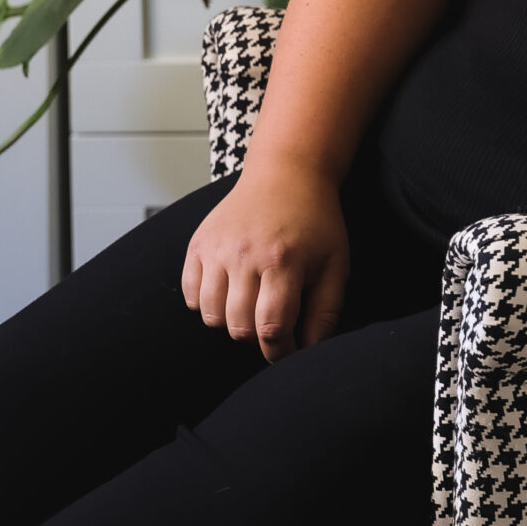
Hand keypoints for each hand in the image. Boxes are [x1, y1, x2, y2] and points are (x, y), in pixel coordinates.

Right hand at [181, 160, 351, 362]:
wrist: (286, 173)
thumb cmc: (316, 222)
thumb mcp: (336, 264)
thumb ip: (326, 312)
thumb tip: (309, 351)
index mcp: (283, 261)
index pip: (271, 328)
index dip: (279, 352)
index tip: (286, 351)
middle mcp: (244, 254)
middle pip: (238, 327)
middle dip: (257, 337)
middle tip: (272, 321)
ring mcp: (216, 249)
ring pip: (211, 316)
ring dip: (231, 321)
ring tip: (251, 304)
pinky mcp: (198, 244)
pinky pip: (190, 295)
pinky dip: (207, 303)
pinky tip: (229, 289)